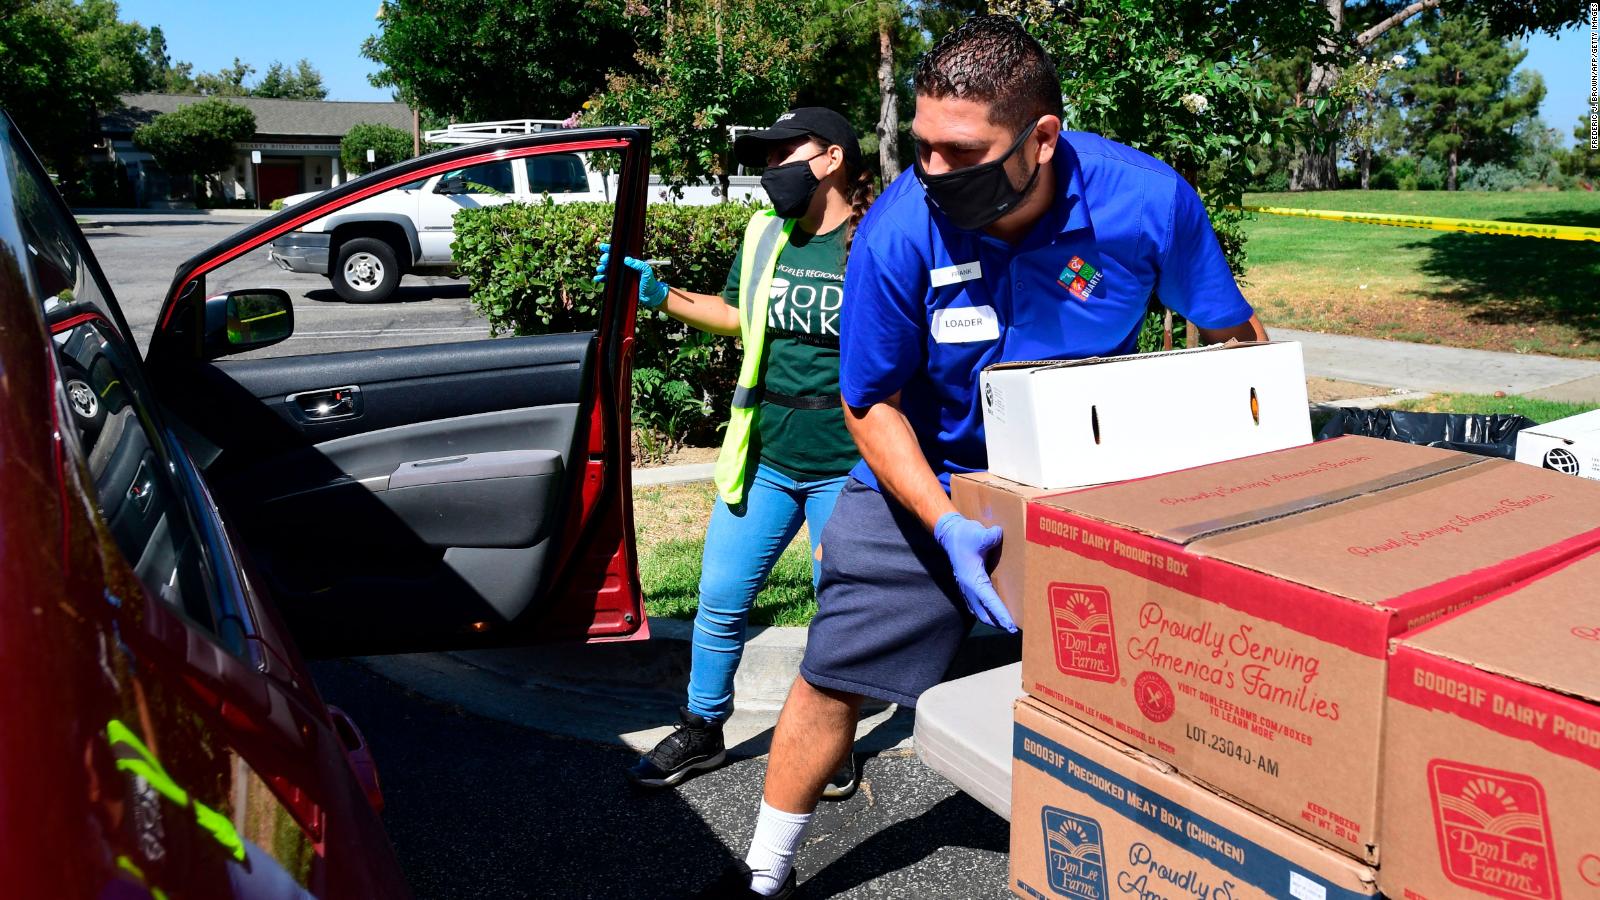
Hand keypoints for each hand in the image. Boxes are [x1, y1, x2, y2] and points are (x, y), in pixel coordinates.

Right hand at [593, 242, 667, 308]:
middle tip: (604, 261)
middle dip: (605, 259)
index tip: (603, 247)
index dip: (610, 249)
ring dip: (602, 268)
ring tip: (600, 269)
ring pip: (608, 269)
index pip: (619, 253)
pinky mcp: (618, 283)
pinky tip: (597, 278)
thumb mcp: (647, 272)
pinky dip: (601, 278)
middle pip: (612, 260)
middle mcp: (625, 267)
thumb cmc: (651, 283)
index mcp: (631, 262)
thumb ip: (639, 265)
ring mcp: (621, 275)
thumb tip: (626, 259)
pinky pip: (608, 280)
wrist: (650, 296)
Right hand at [933, 512, 1015, 632]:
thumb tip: (999, 534)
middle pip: (983, 614)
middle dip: (997, 623)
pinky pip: (976, 604)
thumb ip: (990, 536)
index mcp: (973, 580)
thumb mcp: (978, 534)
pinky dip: (985, 611)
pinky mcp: (967, 585)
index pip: (990, 602)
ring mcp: (966, 588)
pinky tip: (993, 611)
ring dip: (991, 619)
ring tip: (1005, 623)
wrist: (950, 534)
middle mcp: (968, 588)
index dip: (1001, 615)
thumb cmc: (964, 535)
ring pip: (978, 611)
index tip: (1011, 627)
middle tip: (1013, 629)